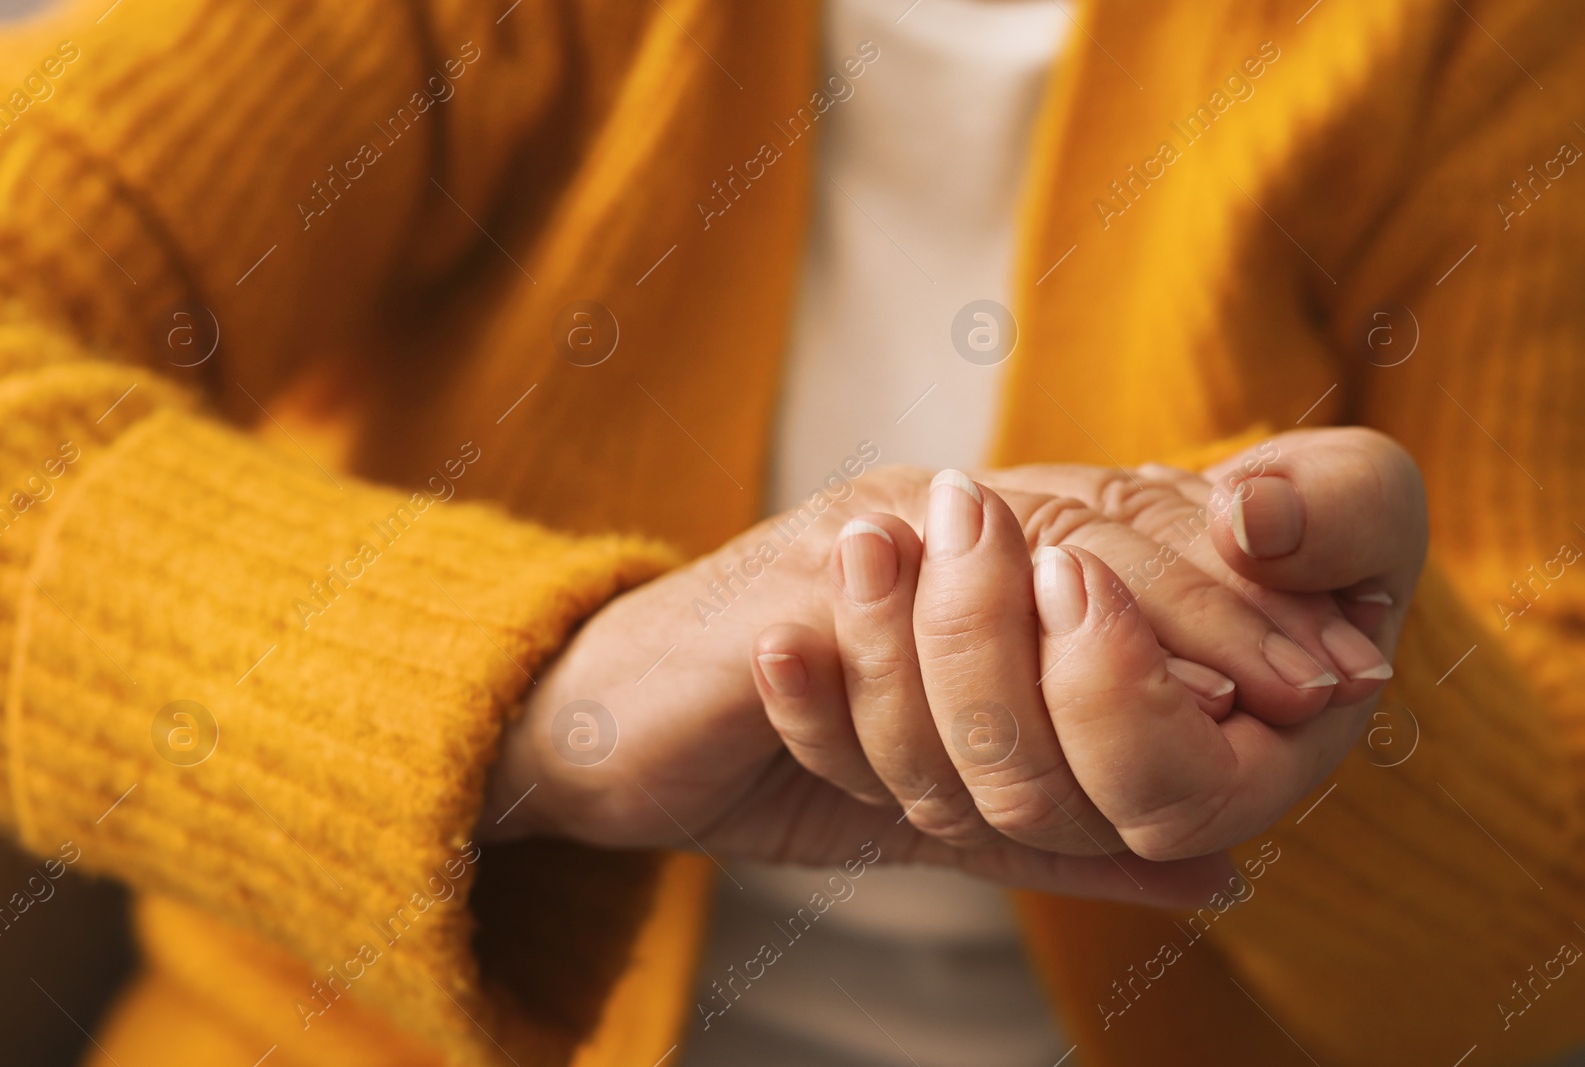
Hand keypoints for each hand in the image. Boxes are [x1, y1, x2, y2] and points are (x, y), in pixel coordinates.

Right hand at [478, 457, 1360, 905]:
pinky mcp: (790, 590)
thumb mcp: (933, 796)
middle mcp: (913, 520)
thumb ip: (1058, 827)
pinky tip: (1064, 679)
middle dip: (1218, 608)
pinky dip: (986, 653)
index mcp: (955, 550)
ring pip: (1016, 562)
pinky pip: (903, 619)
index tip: (1337, 672)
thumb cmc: (769, 748)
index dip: (1232, 599)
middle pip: (1092, 531)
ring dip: (1138, 622)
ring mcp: (853, 542)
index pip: (1115, 540)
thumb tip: (1216, 880)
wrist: (597, 725)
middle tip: (1318, 679)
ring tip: (1235, 686)